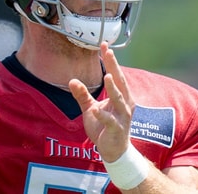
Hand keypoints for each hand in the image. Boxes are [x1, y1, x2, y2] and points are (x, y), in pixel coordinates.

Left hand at [69, 42, 135, 161]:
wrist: (113, 151)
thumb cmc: (104, 127)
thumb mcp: (91, 109)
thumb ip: (83, 95)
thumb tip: (72, 80)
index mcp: (121, 97)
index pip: (116, 75)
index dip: (111, 60)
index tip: (104, 45)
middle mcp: (125, 104)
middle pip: (120, 82)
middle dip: (114, 66)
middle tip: (108, 52)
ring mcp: (123, 117)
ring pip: (119, 100)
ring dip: (113, 88)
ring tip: (108, 76)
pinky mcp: (117, 130)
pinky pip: (110, 121)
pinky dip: (104, 115)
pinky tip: (97, 110)